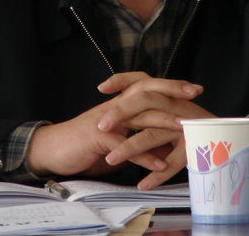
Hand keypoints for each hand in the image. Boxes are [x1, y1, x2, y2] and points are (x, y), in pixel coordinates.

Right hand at [24, 72, 209, 181]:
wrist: (53, 149)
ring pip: (138, 115)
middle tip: (195, 92)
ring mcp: (106, 120)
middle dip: (172, 90)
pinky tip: (159, 165)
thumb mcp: (117, 139)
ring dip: (162, 121)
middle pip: (146, 90)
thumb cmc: (85, 144)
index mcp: (121, 104)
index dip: (170, 85)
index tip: (194, 87)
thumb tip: (165, 146)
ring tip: (183, 127)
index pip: (148, 86)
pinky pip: (125, 145)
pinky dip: (143, 156)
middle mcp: (115, 107)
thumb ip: (139, 138)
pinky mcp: (98, 137)